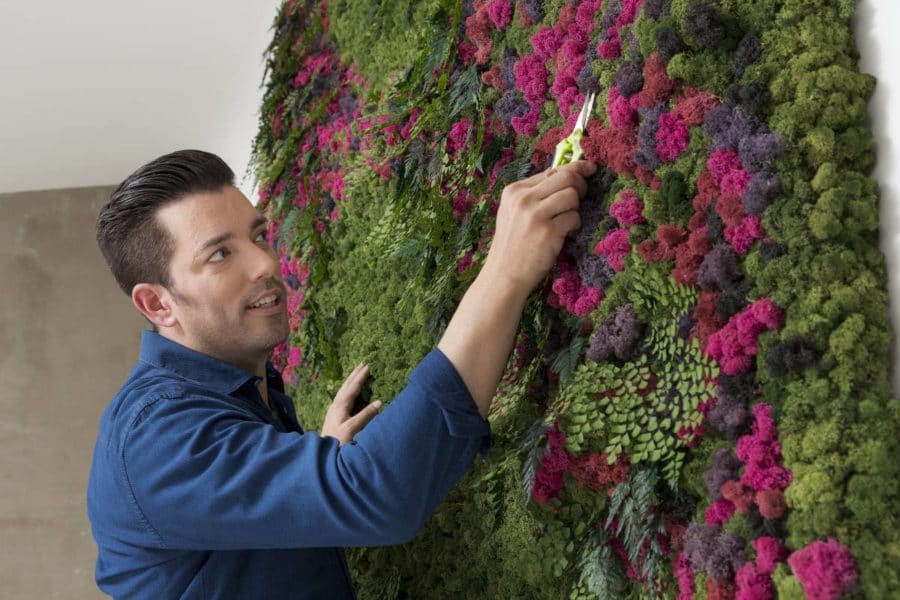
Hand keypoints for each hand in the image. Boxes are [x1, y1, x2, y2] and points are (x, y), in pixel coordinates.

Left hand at [321, 364, 381, 444]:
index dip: (360, 377)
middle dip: (354, 374)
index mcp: (340, 406)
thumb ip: (366, 415)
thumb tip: (379, 402)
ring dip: (351, 380)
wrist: (324, 454)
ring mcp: (333, 410)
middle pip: (346, 386)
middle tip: (362, 363)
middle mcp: (335, 405)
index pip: (352, 388)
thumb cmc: (338, 441)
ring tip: (357, 373)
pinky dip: (348, 389)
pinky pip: (342, 396)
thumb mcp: (353, 428)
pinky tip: (349, 392)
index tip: (368, 366)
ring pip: (343, 390)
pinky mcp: (334, 415)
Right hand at [483, 160, 596, 296]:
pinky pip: (574, 217)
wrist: (504, 275)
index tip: (589, 168)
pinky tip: (563, 234)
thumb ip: (534, 194)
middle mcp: (523, 199)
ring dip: (575, 208)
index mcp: (514, 191)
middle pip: (566, 176)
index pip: (552, 170)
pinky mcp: (548, 231)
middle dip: (581, 184)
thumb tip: (565, 174)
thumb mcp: (513, 212)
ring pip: (572, 195)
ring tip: (565, 221)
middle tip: (583, 195)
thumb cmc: (512, 245)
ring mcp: (535, 215)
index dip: (574, 169)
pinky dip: (574, 225)